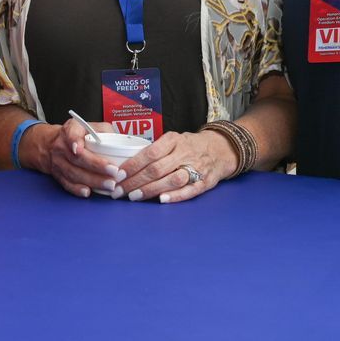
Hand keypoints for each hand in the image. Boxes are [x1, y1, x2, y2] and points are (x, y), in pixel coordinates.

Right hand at [29, 121, 126, 198]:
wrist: (52, 144)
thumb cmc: (79, 135)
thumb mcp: (90, 126)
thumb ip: (104, 131)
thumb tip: (121, 142)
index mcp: (71, 130)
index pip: (71, 134)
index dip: (74, 141)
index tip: (79, 149)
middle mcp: (61, 146)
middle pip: (77, 158)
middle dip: (96, 166)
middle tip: (114, 172)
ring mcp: (58, 161)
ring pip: (74, 173)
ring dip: (93, 181)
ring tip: (110, 185)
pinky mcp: (58, 175)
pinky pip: (67, 184)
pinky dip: (77, 189)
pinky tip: (88, 192)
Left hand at [116, 129, 235, 203]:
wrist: (220, 149)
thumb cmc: (189, 146)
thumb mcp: (173, 140)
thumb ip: (155, 151)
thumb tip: (127, 164)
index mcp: (174, 140)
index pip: (150, 153)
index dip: (133, 165)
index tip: (119, 174)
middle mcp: (185, 153)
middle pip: (157, 169)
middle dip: (136, 181)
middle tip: (120, 191)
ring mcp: (196, 168)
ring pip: (172, 180)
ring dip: (151, 190)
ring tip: (134, 197)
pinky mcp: (205, 182)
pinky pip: (189, 190)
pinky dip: (175, 196)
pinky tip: (161, 200)